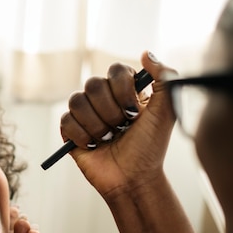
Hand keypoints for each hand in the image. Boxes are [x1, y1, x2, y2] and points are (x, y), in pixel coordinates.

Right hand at [60, 51, 177, 200]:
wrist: (133, 178)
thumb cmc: (151, 147)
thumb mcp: (167, 111)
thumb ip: (165, 78)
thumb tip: (146, 53)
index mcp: (125, 89)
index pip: (116, 70)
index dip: (123, 91)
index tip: (135, 112)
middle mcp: (104, 98)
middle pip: (93, 84)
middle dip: (110, 112)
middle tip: (122, 128)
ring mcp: (86, 113)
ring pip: (77, 101)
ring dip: (97, 125)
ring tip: (108, 138)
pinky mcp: (70, 130)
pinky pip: (66, 120)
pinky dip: (81, 135)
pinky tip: (93, 146)